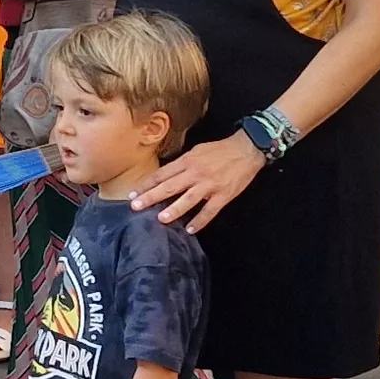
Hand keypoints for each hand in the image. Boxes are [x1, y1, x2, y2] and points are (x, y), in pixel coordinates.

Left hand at [131, 131, 266, 232]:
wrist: (247, 149)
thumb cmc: (220, 149)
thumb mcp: (197, 151)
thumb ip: (182, 164)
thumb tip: (165, 175)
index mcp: (188, 161)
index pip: (162, 174)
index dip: (146, 184)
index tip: (132, 193)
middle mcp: (196, 173)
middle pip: (170, 186)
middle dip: (151, 197)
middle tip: (135, 206)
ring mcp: (210, 185)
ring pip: (188, 199)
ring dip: (174, 210)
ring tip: (161, 219)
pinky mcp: (223, 195)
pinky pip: (210, 210)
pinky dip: (200, 221)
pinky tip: (191, 230)